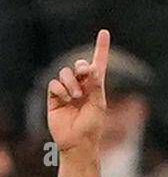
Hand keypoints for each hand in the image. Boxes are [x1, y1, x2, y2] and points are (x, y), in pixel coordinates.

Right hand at [47, 29, 110, 152]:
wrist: (77, 144)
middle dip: (82, 66)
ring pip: (65, 72)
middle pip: (79, 65)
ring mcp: (67, 91)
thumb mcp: (98, 106)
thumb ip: (96, 86)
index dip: (101, 48)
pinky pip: (54, 84)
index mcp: (96, 88)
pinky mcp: (54, 97)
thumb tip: (93, 68)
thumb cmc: (91, 128)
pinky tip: (66, 99)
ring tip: (76, 96)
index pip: (99, 65)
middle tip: (85, 73)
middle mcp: (81, 87)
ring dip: (71, 82)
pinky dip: (60, 89)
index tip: (104, 32)